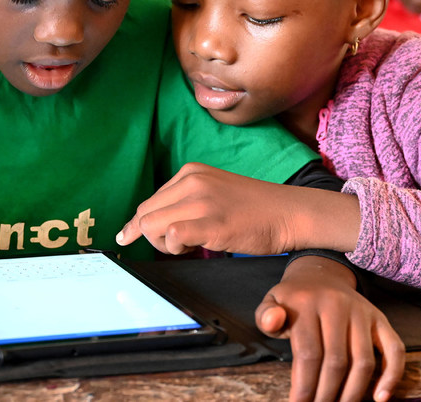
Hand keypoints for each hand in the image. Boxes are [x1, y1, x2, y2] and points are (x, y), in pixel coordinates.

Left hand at [117, 164, 357, 255]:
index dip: (144, 226)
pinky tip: (196, 248)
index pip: (149, 203)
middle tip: (182, 244)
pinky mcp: (211, 222)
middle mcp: (191, 181)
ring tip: (193, 244)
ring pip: (152, 226)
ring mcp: (201, 200)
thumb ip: (184, 202)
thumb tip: (146, 225)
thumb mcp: (213, 192)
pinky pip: (171, 236)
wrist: (289, 213)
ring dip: (164, 245)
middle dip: (153, 237)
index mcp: (190, 172)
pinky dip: (175, 248)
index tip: (130, 238)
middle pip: (145, 215)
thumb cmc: (253, 210)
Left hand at [256, 257, 404, 401]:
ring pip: (363, 361)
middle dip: (326, 395)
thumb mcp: (272, 302)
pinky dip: (392, 376)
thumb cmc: (294, 299)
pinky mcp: (380, 319)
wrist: (320, 275)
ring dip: (352, 393)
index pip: (308, 353)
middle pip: (336, 361)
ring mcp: (362, 312)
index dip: (304, 386)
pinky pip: (395, 349)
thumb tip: (273, 321)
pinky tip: (380, 398)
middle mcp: (337, 305)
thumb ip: (266, 315)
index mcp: (307, 303)